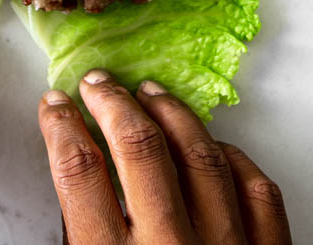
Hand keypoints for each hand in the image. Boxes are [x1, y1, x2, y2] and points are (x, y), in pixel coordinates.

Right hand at [38, 70, 289, 243]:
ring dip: (172, 116)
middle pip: (140, 148)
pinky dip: (232, 160)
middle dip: (113, 104)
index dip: (62, 127)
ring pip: (201, 156)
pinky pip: (256, 191)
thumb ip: (84, 238)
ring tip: (151, 93)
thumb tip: (80, 183)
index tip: (55, 105)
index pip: (80, 172)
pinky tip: (212, 145)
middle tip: (98, 83)